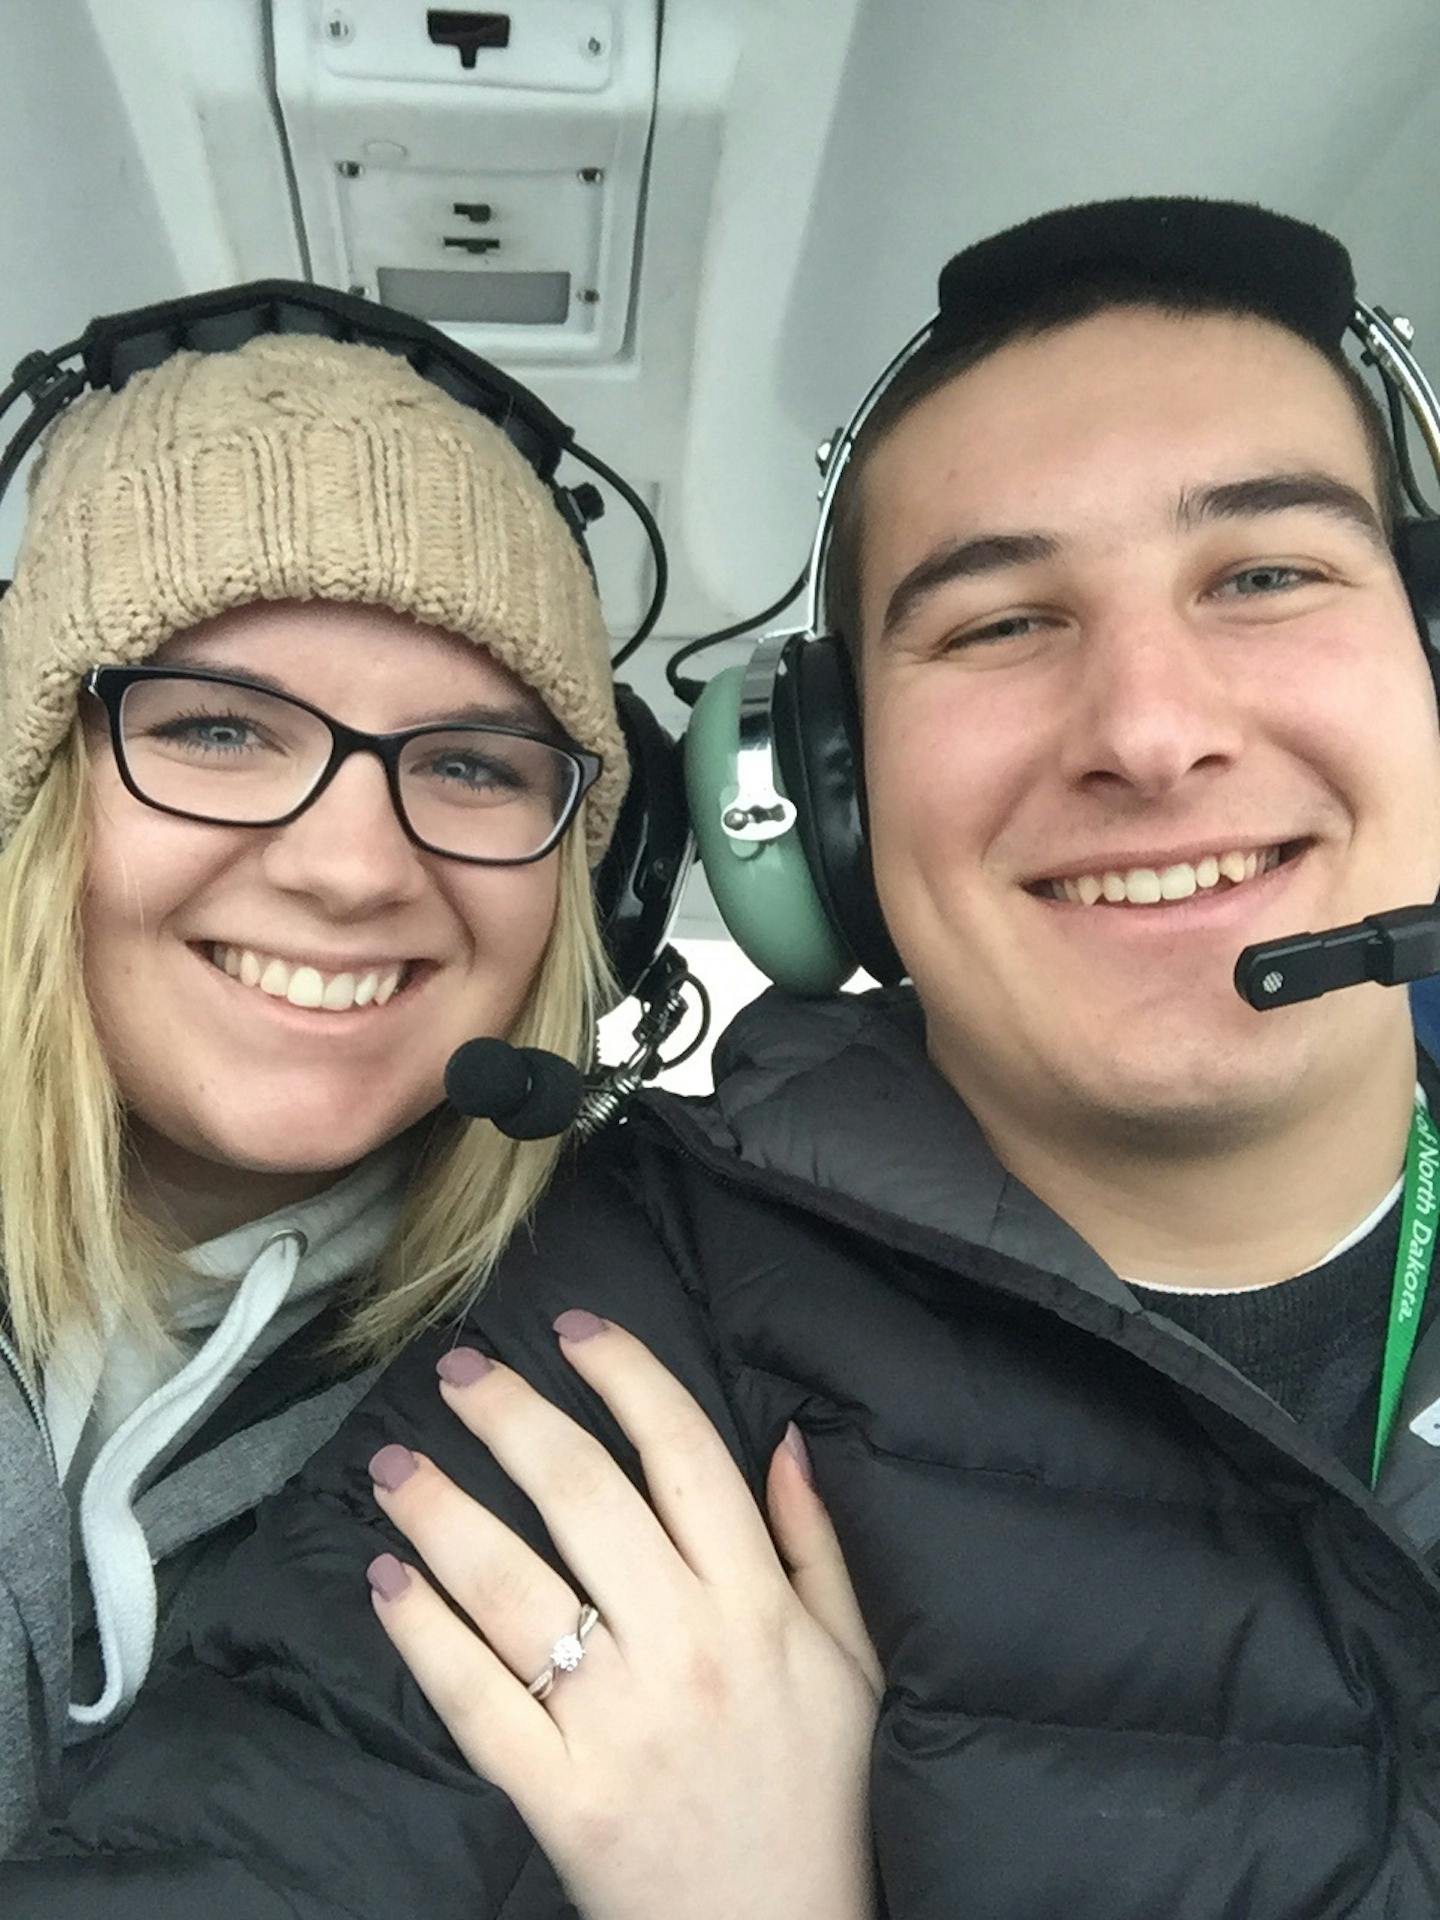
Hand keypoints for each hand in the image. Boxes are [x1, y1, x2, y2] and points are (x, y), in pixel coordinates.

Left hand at [365, 1312, 880, 1919]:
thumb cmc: (823, 1797)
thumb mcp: (854, 1662)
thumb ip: (817, 1545)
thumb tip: (782, 1436)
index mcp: (756, 1605)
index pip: (684, 1453)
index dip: (625, 1374)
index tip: (574, 1328)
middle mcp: (685, 1648)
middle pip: (584, 1497)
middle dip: (512, 1417)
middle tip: (459, 1370)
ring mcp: (618, 1725)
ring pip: (513, 1587)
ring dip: (442, 1511)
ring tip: (393, 1464)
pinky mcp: (562, 1799)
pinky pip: (477, 1701)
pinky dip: (423, 1635)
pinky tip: (386, 1580)